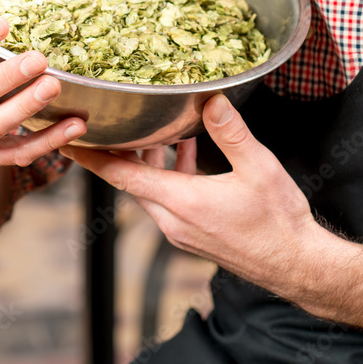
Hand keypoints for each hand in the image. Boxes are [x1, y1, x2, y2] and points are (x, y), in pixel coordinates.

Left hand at [61, 94, 334, 297]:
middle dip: (120, 147)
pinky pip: (169, 197)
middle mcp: (173, 220)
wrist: (296, 264)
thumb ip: (230, 132)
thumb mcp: (258, 167)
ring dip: (149, 158)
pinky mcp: (195, 232)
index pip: (122, 175)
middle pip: (132, 178)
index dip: (91, 156)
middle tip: (110, 117)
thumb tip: (211, 99)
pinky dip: (170, 171)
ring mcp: (183, 230)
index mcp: (181, 202)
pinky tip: (187, 149)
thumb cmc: (278, 220)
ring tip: (154, 126)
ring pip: (152, 187)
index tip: (66, 139)